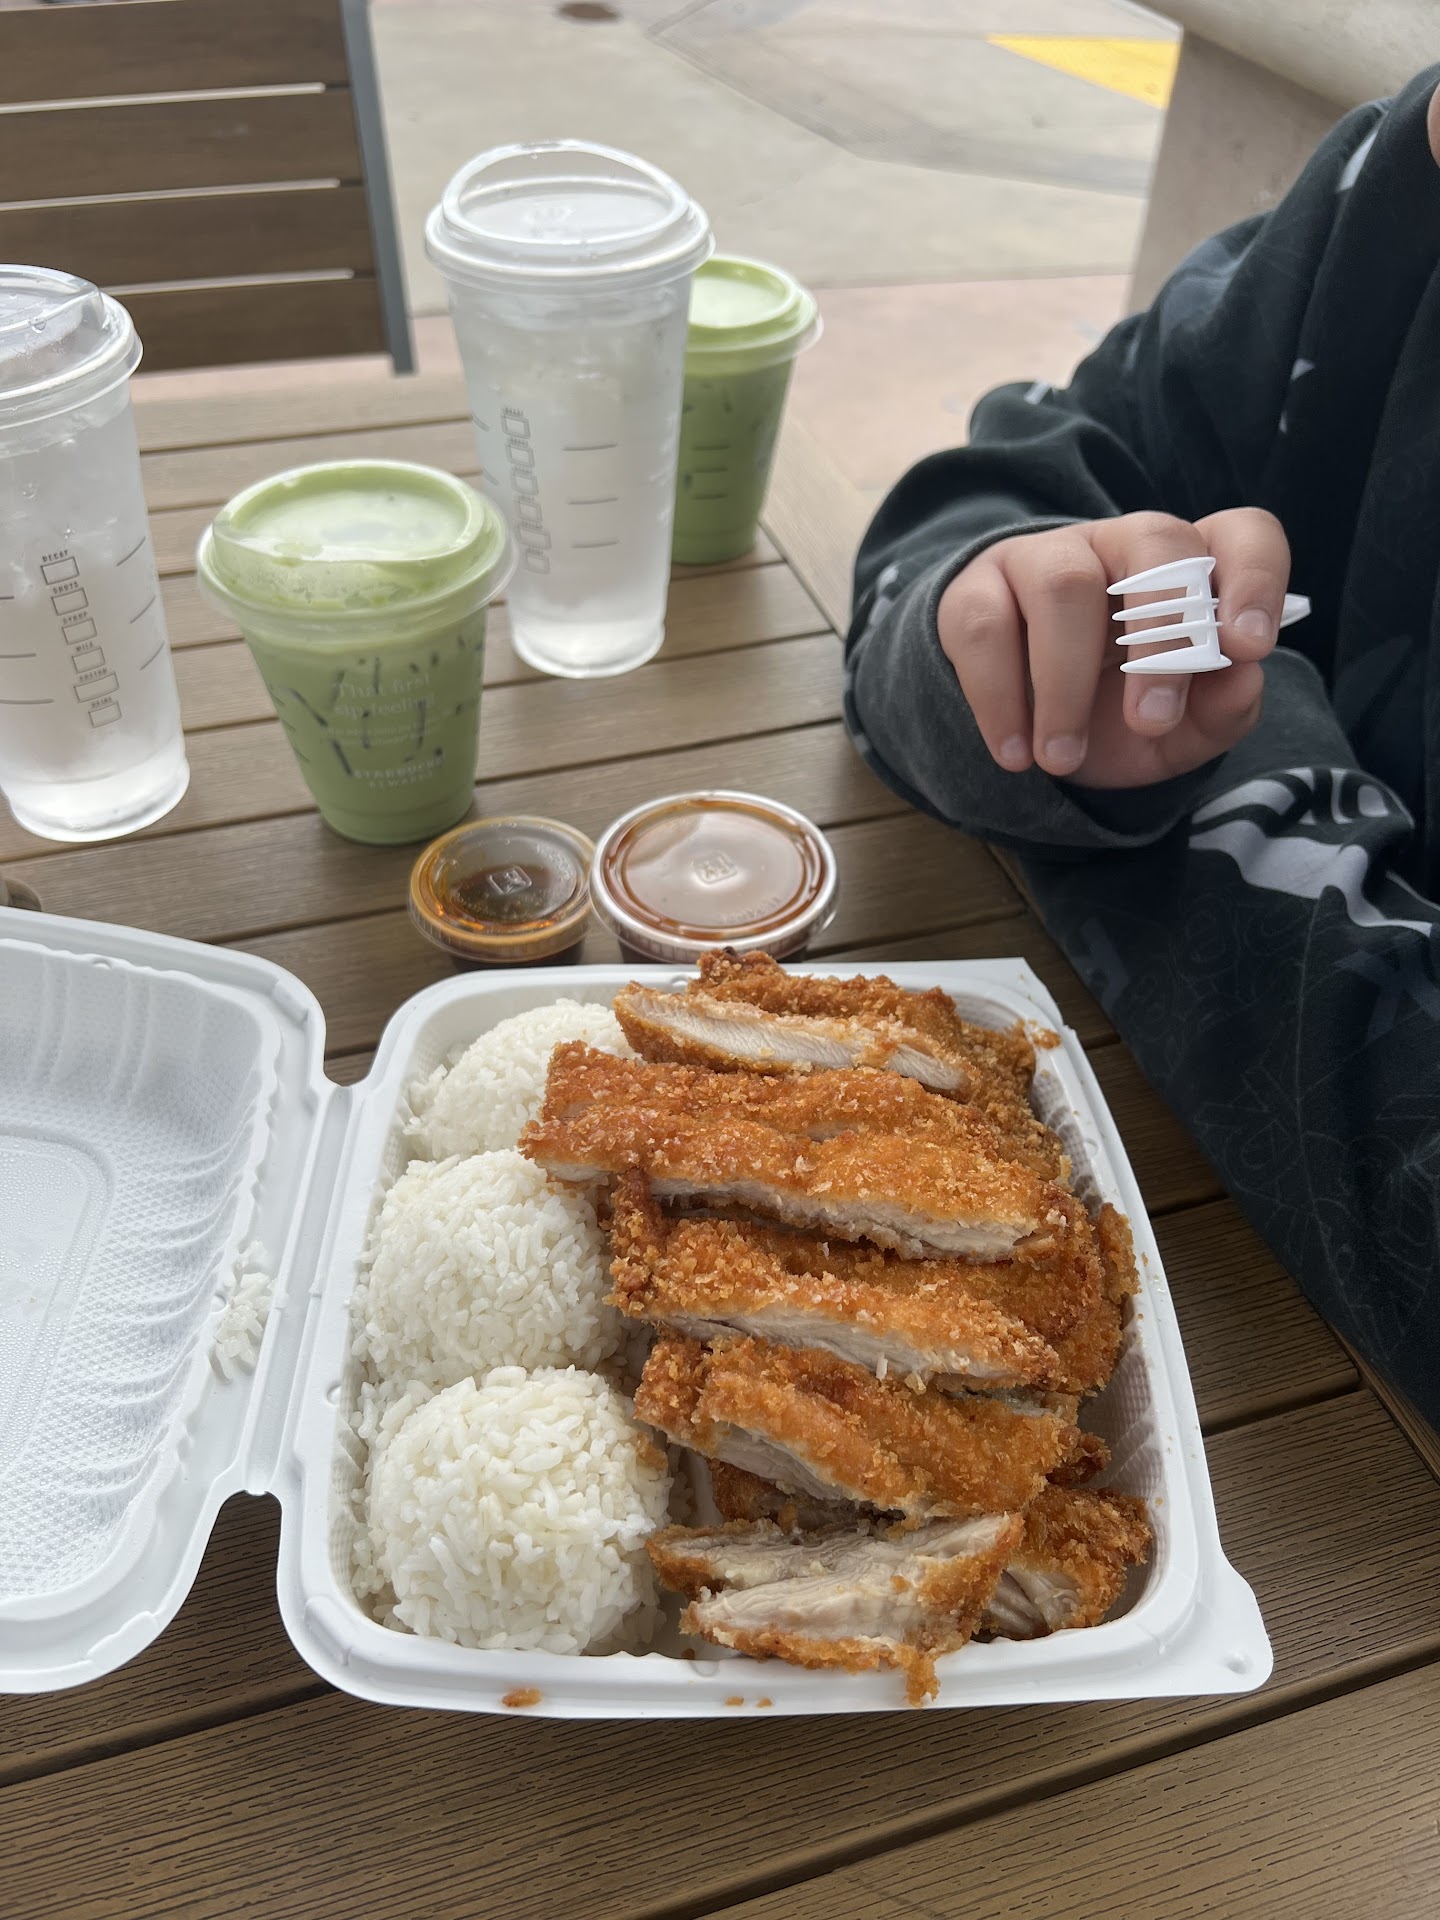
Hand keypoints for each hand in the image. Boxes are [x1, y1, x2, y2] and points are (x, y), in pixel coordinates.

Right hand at [936, 509, 1288, 788]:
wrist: (1026, 740)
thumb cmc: (1118, 717)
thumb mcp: (1181, 733)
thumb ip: (1222, 710)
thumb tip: (1243, 678)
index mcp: (1191, 569)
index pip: (1240, 533)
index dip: (1254, 576)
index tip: (1248, 647)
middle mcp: (1123, 544)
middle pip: (1155, 540)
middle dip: (1161, 634)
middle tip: (1151, 722)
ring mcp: (1045, 557)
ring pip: (1064, 586)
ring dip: (1066, 684)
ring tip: (1061, 759)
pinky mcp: (975, 590)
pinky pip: (985, 627)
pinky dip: (1000, 700)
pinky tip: (1016, 754)